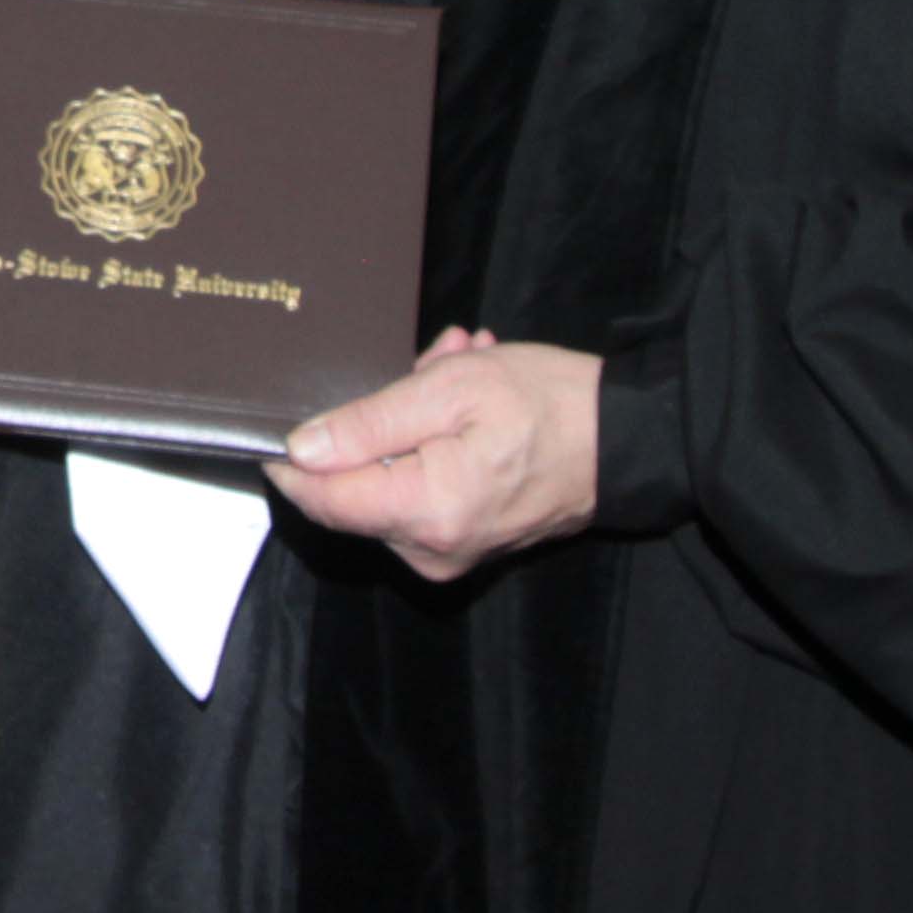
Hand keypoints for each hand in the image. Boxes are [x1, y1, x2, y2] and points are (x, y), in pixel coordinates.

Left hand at [265, 328, 603, 581]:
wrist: (629, 439)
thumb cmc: (550, 405)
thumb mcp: (452, 391)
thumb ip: (369, 423)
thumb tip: (300, 449)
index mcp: (424, 513)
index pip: (322, 500)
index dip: (292, 460)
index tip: (284, 416)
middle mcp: (431, 549)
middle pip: (358, 488)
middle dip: (376, 417)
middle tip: (424, 361)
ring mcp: (451, 551)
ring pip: (392, 481)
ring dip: (411, 420)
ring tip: (458, 365)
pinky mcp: (468, 542)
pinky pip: (424, 490)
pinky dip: (434, 442)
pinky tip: (467, 397)